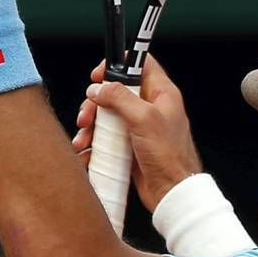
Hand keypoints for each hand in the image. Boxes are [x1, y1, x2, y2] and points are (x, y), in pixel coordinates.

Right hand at [73, 56, 202, 211]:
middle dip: (97, 102)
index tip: (98, 75)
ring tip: (86, 138)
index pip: (140, 65)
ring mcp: (139, 127)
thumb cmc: (170, 157)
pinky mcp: (130, 144)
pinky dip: (95, 142)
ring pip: (108, 115)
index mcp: (161, 93)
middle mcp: (151, 107)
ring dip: (92, 125)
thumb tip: (99, 88)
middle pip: (116, 91)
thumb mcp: (144, 119)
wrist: (171, 192)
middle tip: (88, 114)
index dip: (118, 64)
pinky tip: (88, 151)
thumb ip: (120, 98)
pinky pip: (107, 136)